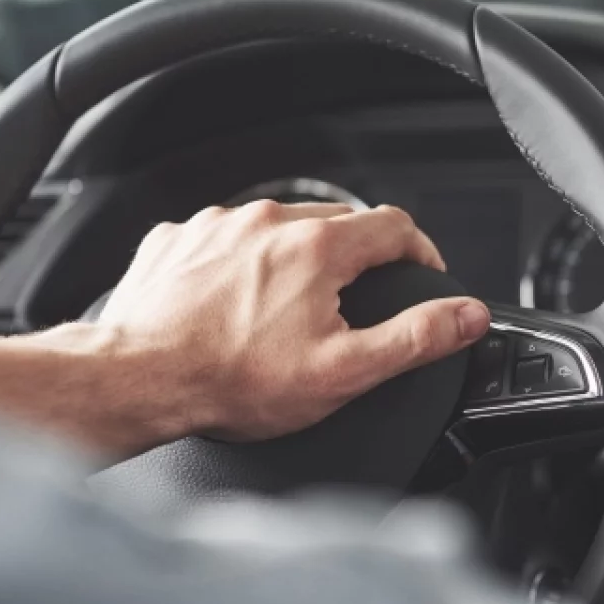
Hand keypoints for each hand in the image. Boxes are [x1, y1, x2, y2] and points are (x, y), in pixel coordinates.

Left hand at [97, 200, 490, 442]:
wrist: (137, 379)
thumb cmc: (232, 381)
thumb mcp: (344, 371)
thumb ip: (416, 338)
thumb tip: (467, 316)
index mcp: (318, 247)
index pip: (395, 226)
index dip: (420, 251)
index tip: (423, 274)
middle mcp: (268, 221)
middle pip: (338, 223)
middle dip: (357, 259)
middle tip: (353, 306)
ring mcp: (218, 225)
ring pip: (279, 228)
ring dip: (296, 260)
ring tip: (287, 313)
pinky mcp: (179, 238)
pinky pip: (227, 239)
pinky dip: (241, 264)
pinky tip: (234, 306)